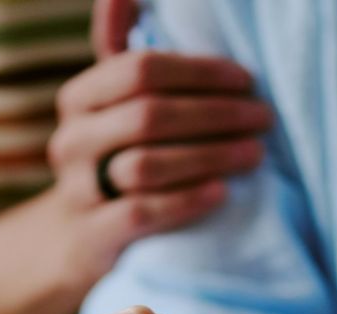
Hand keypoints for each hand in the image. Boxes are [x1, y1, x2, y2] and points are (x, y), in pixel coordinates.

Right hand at [43, 0, 270, 295]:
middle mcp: (72, 139)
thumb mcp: (114, 106)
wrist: (81, 239)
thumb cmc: (114, 160)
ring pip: (145, 165)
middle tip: (264, 118)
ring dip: (210, 156)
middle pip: (149, 115)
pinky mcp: (96, 236)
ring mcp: (80, 190)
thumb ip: (122, 51)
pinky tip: (221, 192)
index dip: (199, 72)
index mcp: (80, 98)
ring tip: (254, 154)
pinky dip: (186, 201)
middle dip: (216, 115)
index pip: (140, 69)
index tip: (247, 80)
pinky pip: (141, 213)